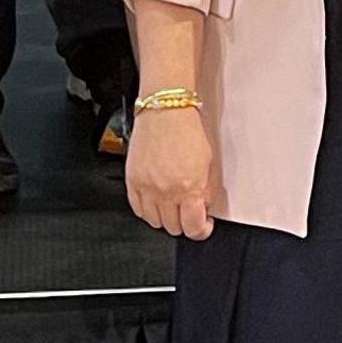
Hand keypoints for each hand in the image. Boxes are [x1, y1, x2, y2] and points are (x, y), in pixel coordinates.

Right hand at [125, 105, 215, 239]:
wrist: (164, 111)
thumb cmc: (187, 131)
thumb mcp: (208, 162)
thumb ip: (207, 190)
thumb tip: (204, 209)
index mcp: (188, 188)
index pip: (193, 228)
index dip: (202, 231)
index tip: (204, 225)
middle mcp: (166, 192)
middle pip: (174, 228)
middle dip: (185, 222)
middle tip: (189, 211)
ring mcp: (146, 188)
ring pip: (155, 223)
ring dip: (166, 218)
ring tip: (172, 205)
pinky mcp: (132, 181)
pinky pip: (138, 210)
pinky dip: (148, 210)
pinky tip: (156, 201)